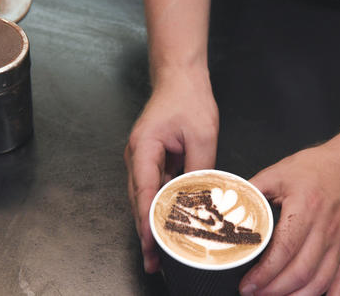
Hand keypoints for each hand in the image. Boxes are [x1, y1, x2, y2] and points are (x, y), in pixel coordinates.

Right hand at [124, 69, 218, 272]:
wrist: (181, 80)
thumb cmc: (188, 100)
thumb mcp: (202, 135)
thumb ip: (199, 169)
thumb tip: (201, 200)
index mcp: (144, 146)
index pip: (144, 189)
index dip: (148, 218)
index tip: (151, 242)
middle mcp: (136, 156)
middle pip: (138, 199)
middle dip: (146, 230)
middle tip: (154, 259)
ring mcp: (142, 159)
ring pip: (145, 197)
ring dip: (152, 222)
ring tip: (160, 250)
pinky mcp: (152, 160)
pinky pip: (154, 188)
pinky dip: (160, 207)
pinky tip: (169, 224)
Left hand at [240, 144, 339, 295]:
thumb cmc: (318, 167)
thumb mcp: (279, 172)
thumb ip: (253, 189)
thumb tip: (229, 203)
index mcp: (305, 210)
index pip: (283, 251)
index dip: (264, 273)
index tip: (247, 284)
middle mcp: (326, 230)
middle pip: (300, 272)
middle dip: (273, 290)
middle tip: (254, 294)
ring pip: (320, 281)